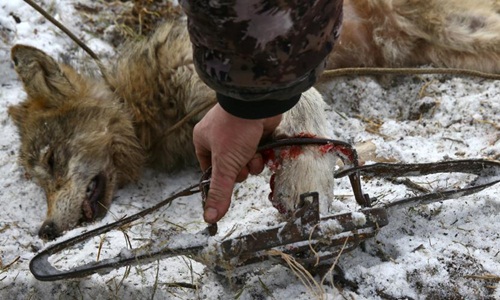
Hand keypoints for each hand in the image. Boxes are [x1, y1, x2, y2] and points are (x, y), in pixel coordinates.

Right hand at [193, 103, 281, 222]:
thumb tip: (210, 218)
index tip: (228, 181)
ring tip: (253, 154)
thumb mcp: (225, 165)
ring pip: (245, 161)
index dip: (220, 178)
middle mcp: (219, 136)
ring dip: (252, 162)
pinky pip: (257, 151)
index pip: (209, 169)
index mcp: (203, 140)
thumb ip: (219, 191)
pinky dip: (261, 153)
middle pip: (230, 167)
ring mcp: (238, 133)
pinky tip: (263, 148)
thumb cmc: (235, 130)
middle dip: (239, 169)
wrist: (258, 104)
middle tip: (241, 163)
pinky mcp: (255, 131)